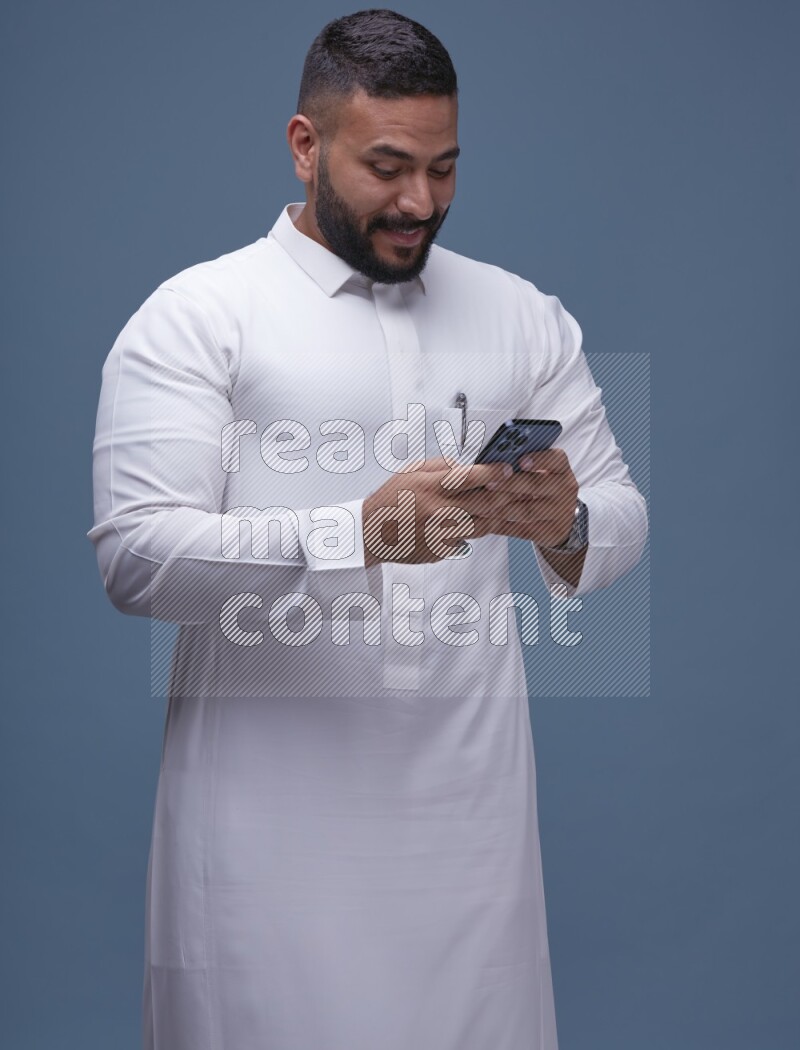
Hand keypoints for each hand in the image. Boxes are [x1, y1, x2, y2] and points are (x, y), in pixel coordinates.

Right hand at [362, 456, 494, 565]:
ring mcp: (442, 533)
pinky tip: (468, 523)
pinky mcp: (443, 549)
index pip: (472, 476)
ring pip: (484, 525)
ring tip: (491, 507)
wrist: (372, 532)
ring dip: (493, 515)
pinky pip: (468, 539)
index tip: (506, 469)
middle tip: (510, 489)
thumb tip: (467, 465)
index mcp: (431, 486)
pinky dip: (472, 530)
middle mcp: (439, 510)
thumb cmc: (391, 500)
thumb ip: (441, 465)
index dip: (494, 472)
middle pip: (486, 502)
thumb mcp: (411, 471)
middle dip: (504, 494)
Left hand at [445, 449, 579, 547]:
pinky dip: (503, 525)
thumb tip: (490, 461)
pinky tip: (487, 522)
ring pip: (528, 510)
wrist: (561, 517)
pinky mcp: (553, 532)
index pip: (555, 459)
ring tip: (482, 506)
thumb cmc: (541, 487)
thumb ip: (519, 466)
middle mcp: (565, 488)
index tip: (520, 461)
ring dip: (502, 508)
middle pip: (536, 484)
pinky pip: (524, 529)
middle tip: (488, 483)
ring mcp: (561, 511)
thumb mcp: (539, 472)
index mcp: (561, 468)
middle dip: (509, 484)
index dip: (538, 459)